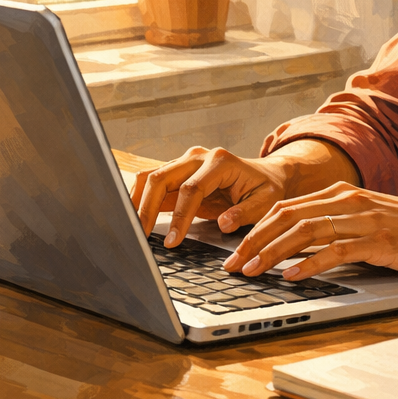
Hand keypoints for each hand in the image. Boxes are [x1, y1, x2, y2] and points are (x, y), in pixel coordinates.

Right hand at [131, 146, 291, 246]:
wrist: (265, 174)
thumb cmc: (266, 188)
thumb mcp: (266, 202)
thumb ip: (245, 213)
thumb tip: (224, 223)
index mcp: (220, 162)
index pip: (191, 189)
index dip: (179, 217)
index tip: (172, 241)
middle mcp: (198, 157)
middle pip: (162, 178)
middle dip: (148, 208)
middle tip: (141, 236)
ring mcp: (185, 161)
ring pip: (151, 176)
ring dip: (138, 201)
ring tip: (131, 227)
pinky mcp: (177, 171)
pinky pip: (152, 181)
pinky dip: (140, 198)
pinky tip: (134, 217)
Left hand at [222, 182, 397, 279]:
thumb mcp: (369, 221)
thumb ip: (337, 226)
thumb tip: (297, 247)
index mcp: (342, 194)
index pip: (286, 207)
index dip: (255, 227)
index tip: (234, 249)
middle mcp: (349, 201)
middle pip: (287, 216)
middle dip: (253, 240)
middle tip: (231, 264)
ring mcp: (364, 219)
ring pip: (305, 231)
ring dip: (272, 252)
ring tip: (251, 270)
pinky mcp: (379, 241)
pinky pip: (335, 250)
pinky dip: (309, 264)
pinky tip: (291, 276)